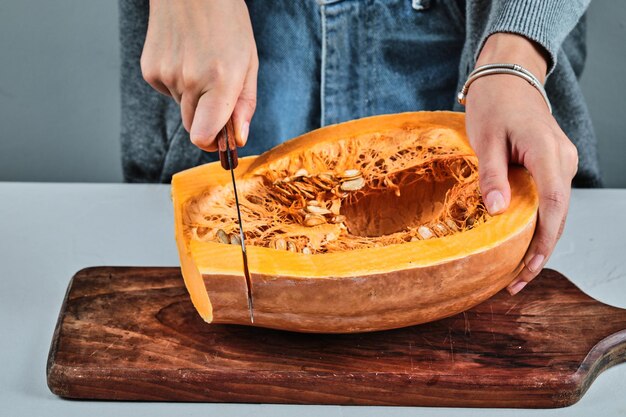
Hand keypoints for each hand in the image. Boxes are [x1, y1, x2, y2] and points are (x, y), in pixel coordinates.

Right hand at [140, 0, 257, 150]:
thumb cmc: (226, 20)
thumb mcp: (248, 62)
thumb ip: (245, 104)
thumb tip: (238, 137)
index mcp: (219, 82)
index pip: (202, 137)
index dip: (212, 143)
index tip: (221, 138)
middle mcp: (189, 81)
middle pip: (193, 128)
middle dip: (207, 118)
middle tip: (217, 90)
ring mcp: (165, 75)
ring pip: (182, 108)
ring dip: (194, 97)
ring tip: (201, 63)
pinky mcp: (150, 70)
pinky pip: (168, 92)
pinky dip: (177, 83)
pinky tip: (185, 57)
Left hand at [465, 34, 578, 294]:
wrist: (508, 77)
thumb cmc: (493, 104)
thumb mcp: (485, 138)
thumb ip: (492, 175)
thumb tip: (496, 212)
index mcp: (548, 153)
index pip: (552, 206)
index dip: (542, 242)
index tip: (525, 271)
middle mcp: (564, 160)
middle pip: (558, 214)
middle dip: (540, 251)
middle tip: (515, 283)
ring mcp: (563, 161)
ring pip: (556, 209)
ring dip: (540, 239)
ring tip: (516, 271)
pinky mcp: (555, 163)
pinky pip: (550, 198)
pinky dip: (538, 221)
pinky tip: (521, 240)